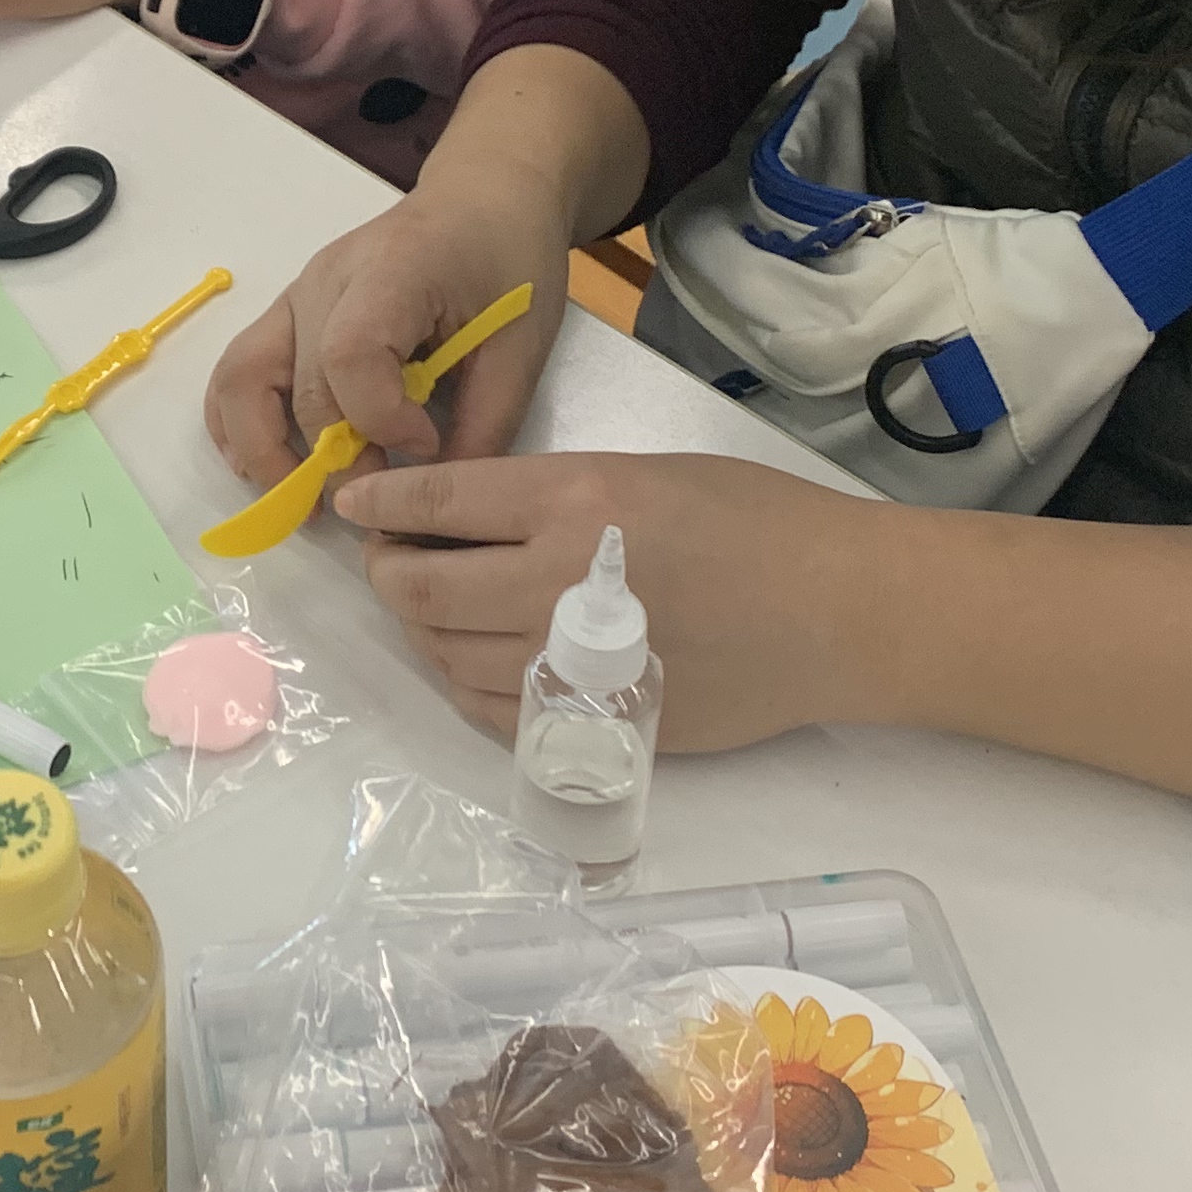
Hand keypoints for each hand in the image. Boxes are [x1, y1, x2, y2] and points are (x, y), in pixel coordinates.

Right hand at [206, 159, 572, 487]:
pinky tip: (261, 467)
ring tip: (301, 504)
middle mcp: (326, 281)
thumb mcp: (521, 344)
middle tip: (381, 500)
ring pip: (243, 380)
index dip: (380, 419)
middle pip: (302, 385)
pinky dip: (236, 425)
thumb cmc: (509, 260)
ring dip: (263, 452)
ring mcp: (297, 295)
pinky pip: (238, 372)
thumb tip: (437, 502)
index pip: (350, 355)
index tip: (427, 445)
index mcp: (393, 272)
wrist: (481, 197)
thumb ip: (484, 425)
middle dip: (336, 461)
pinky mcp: (288, 314)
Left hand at [332, 450, 858, 750]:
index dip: (381, 503)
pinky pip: (492, 710)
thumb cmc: (756, 522)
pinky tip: (473, 658)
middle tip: (386, 558)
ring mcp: (573, 661)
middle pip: (423, 586)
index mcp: (575, 500)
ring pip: (448, 653)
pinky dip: (463, 681)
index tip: (355, 503)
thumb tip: (467, 515)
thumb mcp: (644, 472)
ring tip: (429, 606)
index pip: (437, 501)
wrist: (835, 613)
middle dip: (387, 570)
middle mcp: (558, 580)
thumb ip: (551, 495)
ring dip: (422, 629)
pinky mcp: (594, 720)